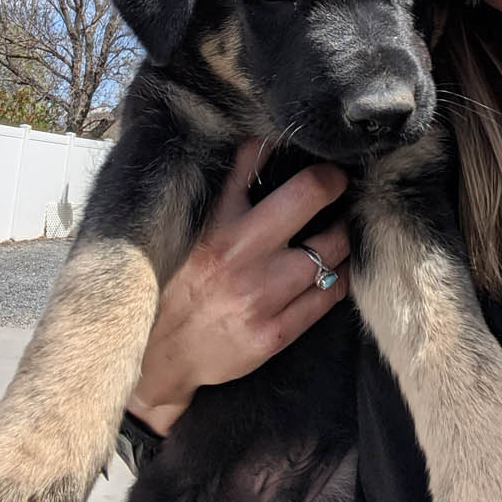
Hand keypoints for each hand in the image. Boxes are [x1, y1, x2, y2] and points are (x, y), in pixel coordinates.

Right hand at [126, 140, 349, 435]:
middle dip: (332, 181)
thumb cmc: (178, 284)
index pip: (254, 161)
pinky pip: (329, 294)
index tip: (313, 154)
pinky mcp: (274, 333)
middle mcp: (238, 255)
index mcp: (212, 223)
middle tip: (339, 182)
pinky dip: (339, 276)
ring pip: (331, 248)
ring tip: (340, 229)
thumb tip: (256, 142)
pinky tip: (335, 269)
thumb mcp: (189, 232)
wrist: (159, 359)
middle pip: (308, 195)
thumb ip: (223, 190)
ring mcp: (259, 296)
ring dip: (343, 234)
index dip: (285, 147)